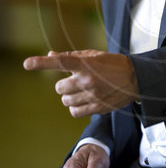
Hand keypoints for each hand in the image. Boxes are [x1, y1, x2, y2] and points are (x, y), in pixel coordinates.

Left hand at [23, 49, 138, 116]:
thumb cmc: (112, 64)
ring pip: (66, 101)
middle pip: (59, 88)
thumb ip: (71, 57)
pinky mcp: (97, 107)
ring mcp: (92, 95)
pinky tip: (84, 101)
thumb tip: (50, 55)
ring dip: (70, 97)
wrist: (135, 77)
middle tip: (75, 82)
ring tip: (82, 91)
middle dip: (64, 85)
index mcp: (85, 63)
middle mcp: (87, 79)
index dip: (41, 63)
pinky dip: (76, 108)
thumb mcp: (93, 55)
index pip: (59, 62)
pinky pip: (75, 112)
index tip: (27, 63)